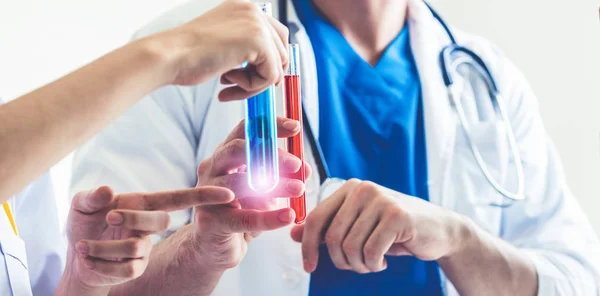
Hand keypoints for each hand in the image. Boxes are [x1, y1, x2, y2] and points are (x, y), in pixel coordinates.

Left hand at [64, 185, 233, 289]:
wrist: (75, 256)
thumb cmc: (84, 223)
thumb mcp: (80, 206)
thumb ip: (91, 197)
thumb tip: (107, 190)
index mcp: (143, 204)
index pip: (179, 199)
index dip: (204, 197)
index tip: (227, 195)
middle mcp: (148, 226)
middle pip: (161, 220)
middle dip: (135, 218)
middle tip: (109, 218)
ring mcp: (145, 249)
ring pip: (137, 248)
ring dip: (103, 247)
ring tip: (82, 245)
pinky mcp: (136, 269)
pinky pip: (126, 269)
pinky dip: (100, 263)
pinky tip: (87, 258)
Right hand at [150, 0, 287, 99]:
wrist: (170, 55)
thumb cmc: (188, 55)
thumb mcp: (224, 43)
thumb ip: (248, 48)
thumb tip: (275, 70)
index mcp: (245, 8)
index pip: (277, 36)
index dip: (269, 62)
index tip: (251, 76)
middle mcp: (254, 11)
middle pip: (282, 52)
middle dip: (262, 75)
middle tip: (237, 84)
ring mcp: (257, 24)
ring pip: (277, 67)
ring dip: (254, 83)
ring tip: (228, 82)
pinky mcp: (259, 41)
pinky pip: (271, 76)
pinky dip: (251, 87)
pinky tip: (226, 80)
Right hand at [191, 117, 310, 269]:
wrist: (217, 248)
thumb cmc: (242, 213)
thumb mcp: (266, 192)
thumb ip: (283, 178)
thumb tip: (305, 169)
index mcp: (225, 155)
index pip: (245, 130)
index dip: (269, 125)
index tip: (295, 127)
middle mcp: (212, 168)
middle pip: (238, 150)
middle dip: (271, 154)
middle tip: (297, 164)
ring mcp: (207, 193)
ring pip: (239, 183)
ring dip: (274, 185)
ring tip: (298, 189)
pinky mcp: (209, 221)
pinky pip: (243, 218)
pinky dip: (268, 217)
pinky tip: (287, 216)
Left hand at [291, 179, 465, 273]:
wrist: (439, 229)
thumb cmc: (395, 229)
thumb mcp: (358, 225)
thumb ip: (328, 227)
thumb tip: (294, 233)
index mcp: (349, 188)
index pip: (317, 218)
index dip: (308, 246)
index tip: (309, 266)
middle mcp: (363, 189)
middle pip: (332, 237)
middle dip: (341, 261)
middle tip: (358, 265)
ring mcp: (381, 200)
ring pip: (350, 247)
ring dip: (360, 265)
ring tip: (372, 262)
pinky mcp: (397, 216)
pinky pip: (371, 252)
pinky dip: (374, 265)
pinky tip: (384, 261)